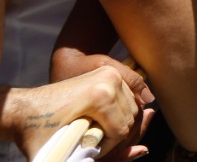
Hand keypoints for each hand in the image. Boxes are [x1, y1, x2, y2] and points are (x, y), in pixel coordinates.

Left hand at [11, 66, 145, 160]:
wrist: (25, 107)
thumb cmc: (38, 131)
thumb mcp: (63, 149)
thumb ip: (104, 152)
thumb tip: (143, 150)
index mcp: (100, 96)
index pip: (121, 130)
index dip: (108, 147)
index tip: (89, 150)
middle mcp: (110, 80)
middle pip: (131, 117)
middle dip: (115, 134)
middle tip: (93, 142)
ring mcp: (111, 73)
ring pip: (133, 107)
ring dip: (119, 123)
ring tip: (96, 131)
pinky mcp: (110, 71)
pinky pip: (129, 95)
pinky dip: (121, 110)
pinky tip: (103, 119)